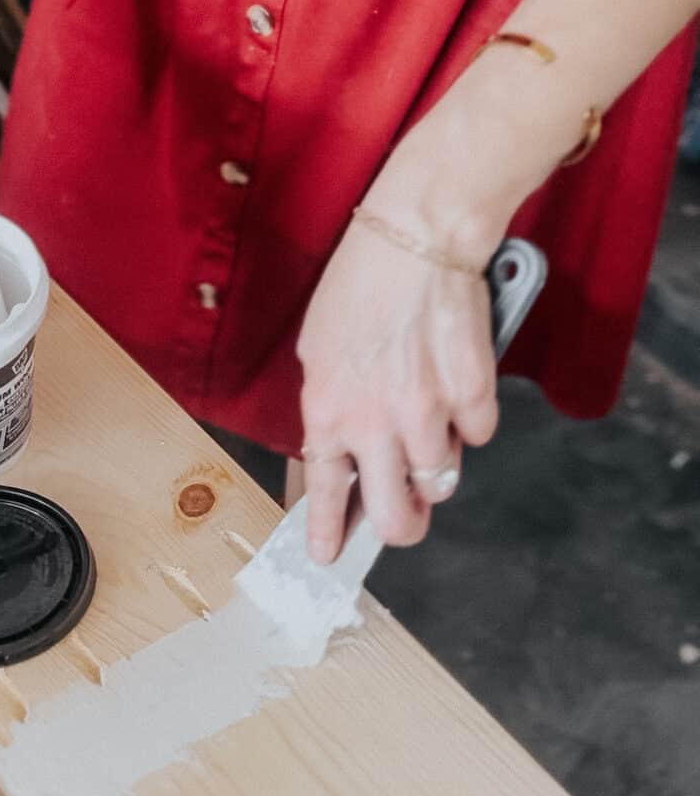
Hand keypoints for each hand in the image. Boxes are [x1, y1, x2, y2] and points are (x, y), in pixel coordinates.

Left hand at [296, 218, 498, 561]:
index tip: (328, 557)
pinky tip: (455, 384)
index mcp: (327, 413)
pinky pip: (478, 435)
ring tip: (430, 422)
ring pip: (441, 480)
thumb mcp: (317, 350)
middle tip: (405, 513)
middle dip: (401, 526)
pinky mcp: (472, 395)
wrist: (416, 238)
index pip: (325, 492)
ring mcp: (428, 413)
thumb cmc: (360, 285)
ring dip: (436, 463)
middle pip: (397, 516)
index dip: (328, 532)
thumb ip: (328, 409)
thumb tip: (338, 456)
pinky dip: (470, 421)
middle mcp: (375, 424)